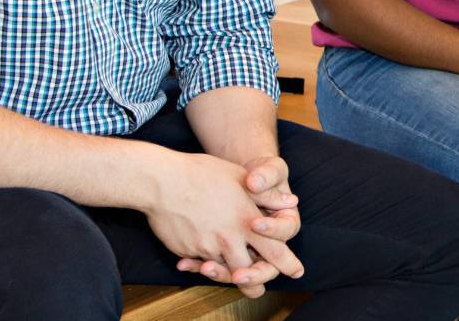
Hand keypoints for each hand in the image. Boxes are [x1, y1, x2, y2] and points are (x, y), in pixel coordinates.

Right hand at [145, 152, 303, 296]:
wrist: (161, 181)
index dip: (287, 263)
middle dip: (254, 279)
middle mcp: (228, 238)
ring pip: (223, 270)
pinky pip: (199, 263)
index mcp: (246, 220)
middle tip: (257, 286)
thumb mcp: (240, 177)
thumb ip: (267, 195)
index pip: (274, 249)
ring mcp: (206, 247)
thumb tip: (291, 201)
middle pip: (248, 270)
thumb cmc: (202, 173)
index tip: (297, 271)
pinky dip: (202, 263)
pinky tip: (199, 259)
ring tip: (230, 273)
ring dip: (227, 273)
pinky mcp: (186, 251)